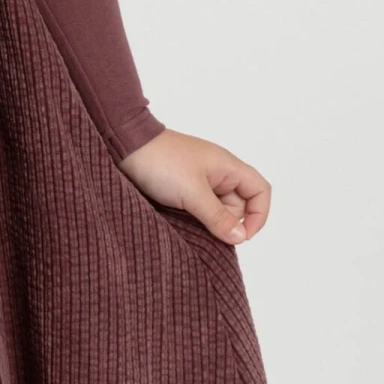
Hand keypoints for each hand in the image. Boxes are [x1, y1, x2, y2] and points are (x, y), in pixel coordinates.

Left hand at [116, 128, 270, 243]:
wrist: (123, 145)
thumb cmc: (160, 161)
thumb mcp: (193, 193)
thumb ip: (218, 217)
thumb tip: (239, 237)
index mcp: (228, 167)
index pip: (260, 191)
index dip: (259, 215)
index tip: (242, 236)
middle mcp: (217, 173)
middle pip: (238, 205)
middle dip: (227, 222)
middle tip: (206, 229)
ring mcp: (198, 180)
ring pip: (216, 209)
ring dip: (207, 222)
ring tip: (189, 224)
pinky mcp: (181, 188)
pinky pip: (197, 208)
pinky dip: (193, 218)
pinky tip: (180, 222)